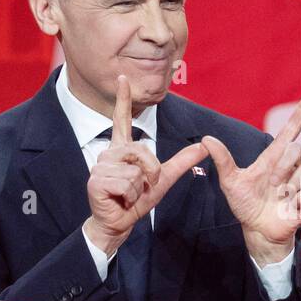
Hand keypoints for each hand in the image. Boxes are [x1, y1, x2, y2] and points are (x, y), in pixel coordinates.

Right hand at [84, 75, 206, 255]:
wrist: (118, 223)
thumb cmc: (136, 200)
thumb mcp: (163, 179)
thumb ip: (182, 161)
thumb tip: (204, 145)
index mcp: (123, 149)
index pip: (122, 119)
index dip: (123, 99)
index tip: (123, 78)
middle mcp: (110, 153)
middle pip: (142, 151)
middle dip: (151, 172)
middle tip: (142, 186)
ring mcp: (101, 165)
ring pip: (136, 171)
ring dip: (138, 189)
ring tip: (127, 194)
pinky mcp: (96, 180)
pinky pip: (127, 183)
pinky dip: (129, 196)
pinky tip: (119, 199)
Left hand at [201, 90, 300, 264]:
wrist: (258, 230)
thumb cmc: (245, 203)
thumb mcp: (231, 182)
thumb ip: (223, 160)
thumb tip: (206, 139)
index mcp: (275, 157)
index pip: (291, 129)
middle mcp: (291, 165)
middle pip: (298, 148)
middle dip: (283, 167)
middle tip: (273, 184)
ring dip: (291, 187)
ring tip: (280, 198)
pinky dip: (299, 201)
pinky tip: (289, 208)